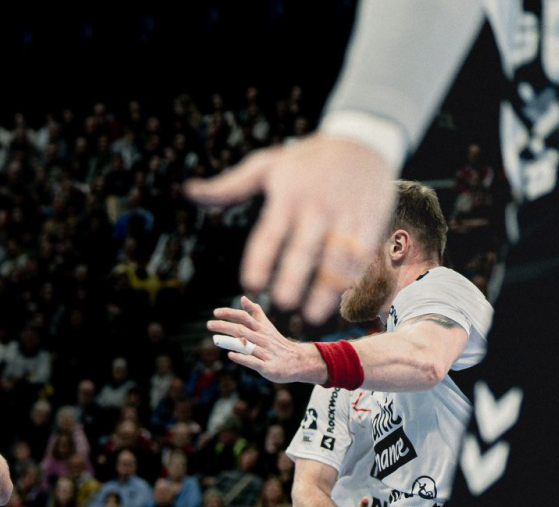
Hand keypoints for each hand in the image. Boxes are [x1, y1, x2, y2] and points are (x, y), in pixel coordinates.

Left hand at [185, 135, 393, 323]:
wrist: (361, 138)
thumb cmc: (305, 158)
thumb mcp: (265, 165)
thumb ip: (228, 187)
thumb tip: (188, 192)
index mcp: (287, 197)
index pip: (269, 233)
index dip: (259, 260)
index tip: (250, 285)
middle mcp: (316, 208)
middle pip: (303, 248)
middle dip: (293, 277)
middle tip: (281, 303)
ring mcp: (346, 215)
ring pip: (337, 257)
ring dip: (325, 289)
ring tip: (312, 315)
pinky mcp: (371, 220)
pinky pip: (361, 253)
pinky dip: (350, 277)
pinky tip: (337, 296)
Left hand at [207, 296, 324, 383]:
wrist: (297, 361)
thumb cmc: (277, 343)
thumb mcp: (267, 325)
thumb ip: (254, 312)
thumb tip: (243, 298)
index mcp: (261, 328)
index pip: (244, 317)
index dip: (230, 313)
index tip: (215, 312)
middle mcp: (262, 339)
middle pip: (241, 330)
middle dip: (224, 326)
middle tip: (209, 324)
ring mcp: (265, 353)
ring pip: (246, 345)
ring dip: (229, 342)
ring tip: (215, 339)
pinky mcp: (267, 367)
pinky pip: (253, 362)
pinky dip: (242, 358)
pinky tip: (231, 355)